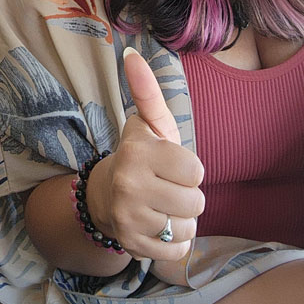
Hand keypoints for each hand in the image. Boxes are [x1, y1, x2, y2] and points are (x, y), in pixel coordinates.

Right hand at [87, 47, 204, 260]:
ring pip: (188, 227)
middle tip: (167, 189)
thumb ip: (147, 92)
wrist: (106, 196)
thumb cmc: (142, 158)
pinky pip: (178, 250)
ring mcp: (128, 217)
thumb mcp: (149, 125)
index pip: (196, 171)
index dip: (189, 170)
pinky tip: (158, 227)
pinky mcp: (132, 245)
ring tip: (162, 207)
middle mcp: (129, 184)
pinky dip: (174, 242)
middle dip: (187, 197)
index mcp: (137, 152)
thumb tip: (131, 53)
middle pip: (196, 202)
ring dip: (181, 220)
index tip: (170, 166)